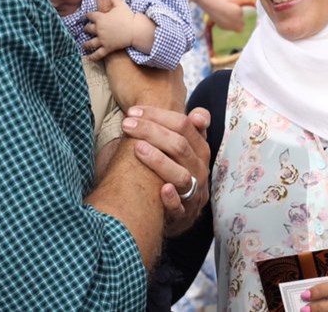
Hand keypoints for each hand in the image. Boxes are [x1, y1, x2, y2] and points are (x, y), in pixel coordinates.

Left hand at [83, 0, 153, 59]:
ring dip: (86, 44)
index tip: (88, 16)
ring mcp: (102, 40)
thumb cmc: (128, 17)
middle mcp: (99, 29)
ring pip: (91, 42)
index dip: (89, 15)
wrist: (135, 30)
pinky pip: (98, 54)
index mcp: (100, 18)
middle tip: (86, 29)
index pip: (90, 15)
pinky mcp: (107, 48)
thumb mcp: (120, 4)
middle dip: (87, 28)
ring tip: (84, 45)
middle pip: (89, 29)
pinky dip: (92, 57)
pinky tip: (88, 58)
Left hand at [122, 105, 211, 236]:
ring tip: (137, 148)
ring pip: (182, 175)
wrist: (179, 213)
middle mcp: (200, 170)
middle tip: (127, 124)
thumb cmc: (177, 171)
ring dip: (159, 161)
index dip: (159, 116)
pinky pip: (179, 208)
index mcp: (200, 150)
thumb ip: (188, 129)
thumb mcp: (186, 149)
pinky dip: (171, 199)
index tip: (134, 112)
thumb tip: (198, 114)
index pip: (185, 125)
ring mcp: (193, 193)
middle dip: (152, 131)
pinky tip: (161, 190)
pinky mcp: (183, 215)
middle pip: (180, 146)